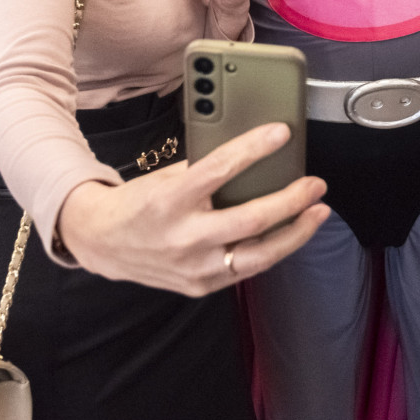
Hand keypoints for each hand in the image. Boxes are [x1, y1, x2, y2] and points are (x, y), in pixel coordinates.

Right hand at [56, 123, 329, 295]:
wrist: (101, 242)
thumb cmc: (138, 202)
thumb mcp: (165, 177)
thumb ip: (205, 172)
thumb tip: (252, 158)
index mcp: (170, 200)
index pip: (220, 169)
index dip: (254, 148)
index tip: (281, 133)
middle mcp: (184, 237)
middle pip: (252, 219)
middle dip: (292, 200)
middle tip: (315, 183)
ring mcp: (194, 267)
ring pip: (259, 254)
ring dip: (296, 232)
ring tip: (318, 213)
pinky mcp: (201, 285)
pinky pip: (246, 268)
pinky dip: (272, 249)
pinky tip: (289, 234)